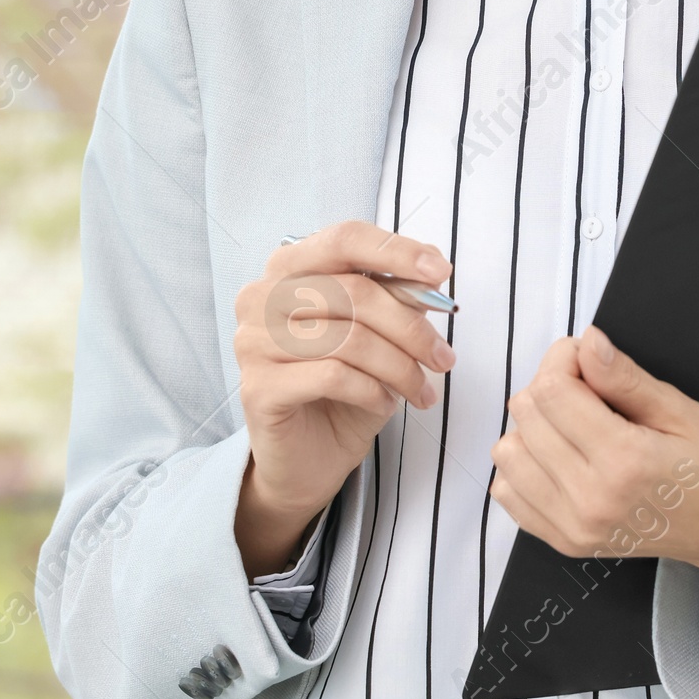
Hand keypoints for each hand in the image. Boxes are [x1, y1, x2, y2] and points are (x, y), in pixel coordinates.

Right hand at [233, 221, 453, 578]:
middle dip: (411, 328)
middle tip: (445, 358)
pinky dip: (372, 390)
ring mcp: (253, 342)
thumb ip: (394, 297)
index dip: (396, 251)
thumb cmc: (342, 389)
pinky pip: (333, 376)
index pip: (344, 239)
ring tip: (421, 390)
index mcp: (288, 268)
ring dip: (400, 367)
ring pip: (349, 338)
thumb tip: (433, 269)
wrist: (307, 459)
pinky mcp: (257, 388)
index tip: (442, 272)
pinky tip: (386, 403)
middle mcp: (261, 297)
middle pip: (353, 292)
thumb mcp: (377, 335)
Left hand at [489, 327, 698, 595]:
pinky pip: (510, 493)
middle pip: (526, 417)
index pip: (551, 391)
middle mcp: (591, 499)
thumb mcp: (681, 411)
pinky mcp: (566, 543)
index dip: (565, 361)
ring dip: (534, 428)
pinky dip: (527, 466)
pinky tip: (563, 457)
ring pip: (508, 454)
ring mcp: (574, 527)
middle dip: (551, 388)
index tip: (590, 361)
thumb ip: (625, 378)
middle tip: (591, 390)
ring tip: (576, 426)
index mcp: (624, 462)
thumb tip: (587, 343)